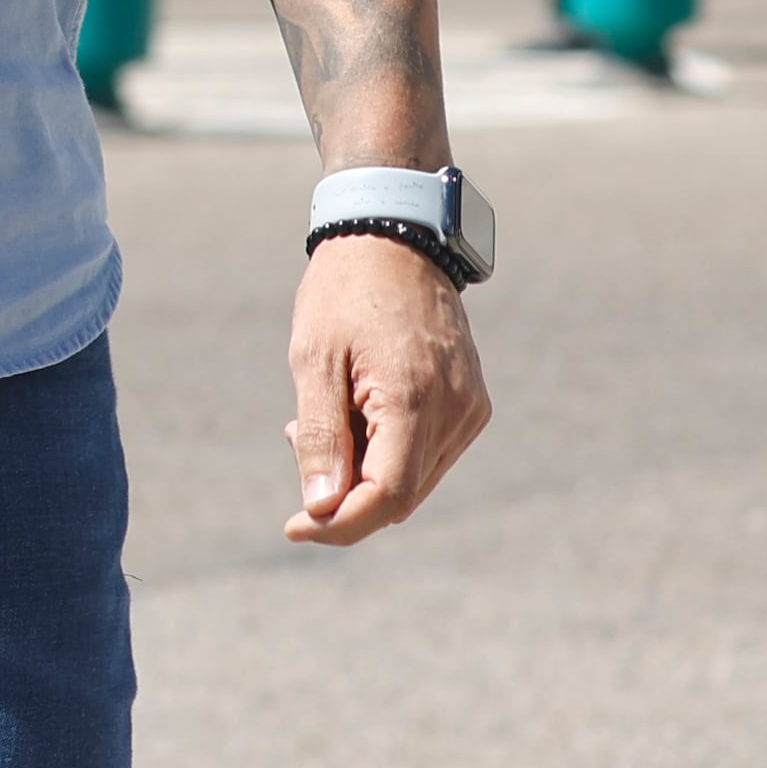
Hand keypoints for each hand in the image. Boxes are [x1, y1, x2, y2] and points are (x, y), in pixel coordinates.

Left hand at [282, 232, 487, 544]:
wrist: (394, 239)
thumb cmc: (344, 294)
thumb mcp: (313, 359)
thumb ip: (318, 436)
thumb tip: (320, 507)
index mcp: (416, 399)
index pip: (386, 495)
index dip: (340, 523)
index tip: (294, 527)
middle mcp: (456, 412)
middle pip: (401, 495)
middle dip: (345, 494)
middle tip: (296, 443)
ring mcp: (470, 410)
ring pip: (414, 480)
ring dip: (365, 472)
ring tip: (327, 415)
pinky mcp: (472, 405)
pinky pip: (428, 455)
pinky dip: (388, 452)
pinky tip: (355, 411)